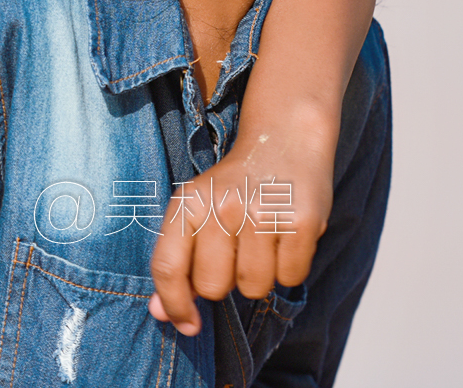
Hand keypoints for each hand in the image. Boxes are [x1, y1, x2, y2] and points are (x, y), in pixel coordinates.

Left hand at [147, 106, 335, 334]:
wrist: (285, 138)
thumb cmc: (234, 185)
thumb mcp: (196, 210)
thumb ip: (175, 262)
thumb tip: (159, 315)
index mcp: (189, 202)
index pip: (169, 268)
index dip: (174, 305)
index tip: (188, 324)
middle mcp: (223, 206)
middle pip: (214, 287)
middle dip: (226, 280)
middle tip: (237, 248)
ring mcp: (264, 213)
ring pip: (254, 288)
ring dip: (261, 275)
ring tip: (264, 238)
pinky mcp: (302, 221)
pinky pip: (291, 277)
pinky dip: (291, 267)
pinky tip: (287, 236)